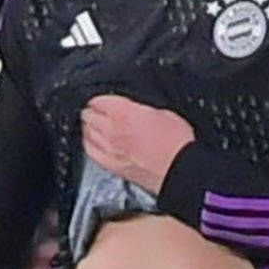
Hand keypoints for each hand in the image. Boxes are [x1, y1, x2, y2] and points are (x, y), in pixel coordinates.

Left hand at [79, 96, 196, 193]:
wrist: (181, 170)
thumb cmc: (177, 143)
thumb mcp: (161, 111)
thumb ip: (138, 108)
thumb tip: (132, 109)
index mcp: (123, 113)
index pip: (96, 100)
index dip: (99, 98)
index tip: (102, 100)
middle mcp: (111, 131)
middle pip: (88, 115)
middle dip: (92, 111)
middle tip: (99, 110)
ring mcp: (109, 150)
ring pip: (86, 133)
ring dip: (90, 127)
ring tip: (95, 124)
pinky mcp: (112, 166)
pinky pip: (91, 152)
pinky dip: (90, 144)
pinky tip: (94, 142)